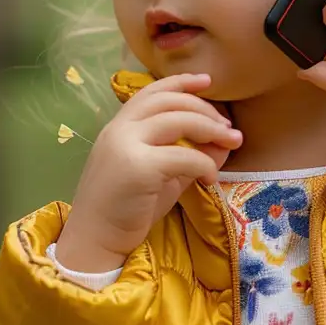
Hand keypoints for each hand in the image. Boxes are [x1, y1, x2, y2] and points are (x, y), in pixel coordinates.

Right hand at [57, 72, 242, 271]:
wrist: (93, 244)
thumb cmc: (125, 211)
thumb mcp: (162, 175)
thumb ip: (188, 154)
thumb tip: (225, 142)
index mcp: (119, 127)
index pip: (152, 92)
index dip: (181, 82)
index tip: (207, 81)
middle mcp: (119, 130)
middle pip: (171, 102)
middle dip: (206, 109)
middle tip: (228, 126)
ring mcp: (126, 146)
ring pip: (180, 120)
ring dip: (212, 129)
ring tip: (232, 142)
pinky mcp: (138, 167)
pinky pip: (185, 156)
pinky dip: (205, 164)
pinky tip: (210, 179)